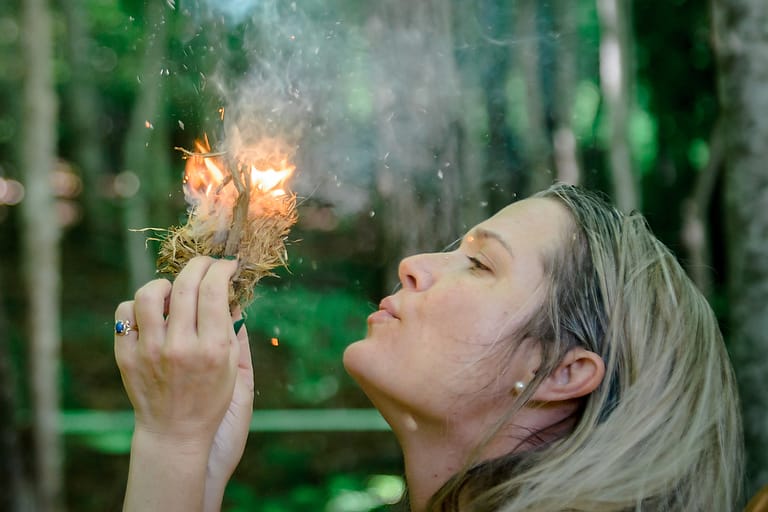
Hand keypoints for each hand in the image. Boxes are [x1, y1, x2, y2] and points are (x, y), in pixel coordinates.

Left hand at [115, 256, 251, 510]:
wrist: (175, 432)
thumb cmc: (210, 398)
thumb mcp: (232, 366)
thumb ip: (232, 327)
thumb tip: (231, 291)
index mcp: (210, 349)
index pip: (214, 291)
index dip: (221, 269)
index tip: (226, 265)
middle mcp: (179, 347)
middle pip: (185, 286)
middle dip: (198, 265)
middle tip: (205, 264)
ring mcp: (148, 351)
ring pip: (149, 293)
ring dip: (165, 284)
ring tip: (174, 290)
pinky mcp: (126, 356)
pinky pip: (124, 313)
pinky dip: (138, 305)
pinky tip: (152, 313)